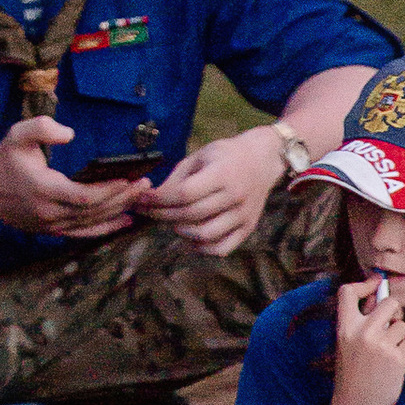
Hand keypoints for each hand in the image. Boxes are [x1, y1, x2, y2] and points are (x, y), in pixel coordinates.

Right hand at [0, 116, 143, 243]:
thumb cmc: (3, 158)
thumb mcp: (18, 134)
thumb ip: (43, 127)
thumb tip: (69, 134)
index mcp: (44, 189)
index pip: (85, 197)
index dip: (110, 191)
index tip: (131, 179)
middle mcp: (49, 212)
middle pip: (94, 212)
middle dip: (123, 199)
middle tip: (145, 185)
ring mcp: (50, 225)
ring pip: (91, 224)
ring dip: (118, 212)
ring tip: (141, 199)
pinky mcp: (49, 231)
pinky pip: (82, 234)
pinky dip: (105, 229)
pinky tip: (124, 222)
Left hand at [138, 125, 279, 257]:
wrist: (262, 160)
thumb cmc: (225, 155)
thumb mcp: (200, 156)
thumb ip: (177, 177)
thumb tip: (153, 198)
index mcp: (222, 173)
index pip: (184, 193)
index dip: (158, 199)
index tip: (141, 199)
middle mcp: (235, 196)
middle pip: (190, 214)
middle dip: (161, 214)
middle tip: (147, 211)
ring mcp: (244, 215)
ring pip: (205, 235)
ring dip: (180, 231)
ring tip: (171, 221)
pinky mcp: (248, 228)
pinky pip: (222, 248)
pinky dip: (201, 248)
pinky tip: (190, 237)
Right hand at [327, 270, 404, 404]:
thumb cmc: (352, 375)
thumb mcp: (346, 345)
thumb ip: (361, 324)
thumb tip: (385, 300)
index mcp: (345, 328)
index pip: (348, 292)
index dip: (364, 284)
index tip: (375, 284)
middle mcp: (362, 332)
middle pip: (389, 303)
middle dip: (394, 311)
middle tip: (389, 324)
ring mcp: (381, 345)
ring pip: (402, 325)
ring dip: (399, 336)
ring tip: (386, 352)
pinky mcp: (397, 358)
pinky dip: (404, 352)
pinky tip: (392, 364)